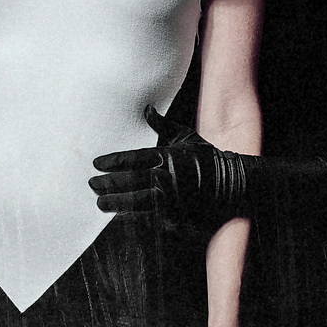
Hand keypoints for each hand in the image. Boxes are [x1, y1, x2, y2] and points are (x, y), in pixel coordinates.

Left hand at [89, 105, 249, 232]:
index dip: (113, 161)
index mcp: (169, 156)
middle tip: (92, 184)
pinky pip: (153, 218)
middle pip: (132, 181)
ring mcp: (175, 199)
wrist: (234, 184)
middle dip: (109, 183)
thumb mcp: (186, 137)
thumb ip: (163, 125)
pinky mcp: (180, 216)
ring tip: (100, 203)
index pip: (134, 158)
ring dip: (117, 203)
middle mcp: (170, 177)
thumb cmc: (206, 158)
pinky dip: (136, 217)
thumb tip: (146, 109)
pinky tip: (121, 217)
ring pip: (138, 202)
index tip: (96, 164)